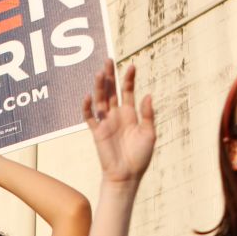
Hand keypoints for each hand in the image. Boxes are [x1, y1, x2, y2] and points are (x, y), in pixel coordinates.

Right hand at [82, 60, 155, 183]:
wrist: (126, 175)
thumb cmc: (140, 156)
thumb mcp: (149, 134)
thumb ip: (147, 115)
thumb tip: (147, 95)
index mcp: (130, 114)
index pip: (127, 91)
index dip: (128, 78)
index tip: (131, 65)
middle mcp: (116, 115)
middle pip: (111, 91)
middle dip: (110, 76)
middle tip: (108, 60)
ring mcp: (105, 122)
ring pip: (100, 100)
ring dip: (100, 87)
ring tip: (99, 73)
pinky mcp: (97, 132)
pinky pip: (89, 117)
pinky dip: (87, 107)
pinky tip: (88, 96)